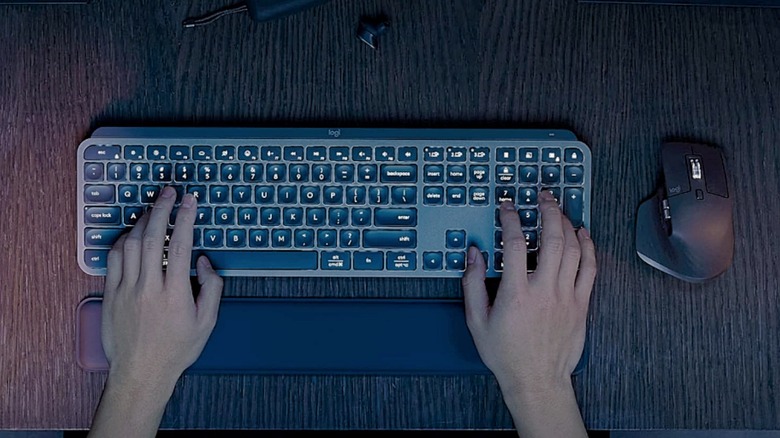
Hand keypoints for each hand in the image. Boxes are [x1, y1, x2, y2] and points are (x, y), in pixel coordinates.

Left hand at [102, 186, 222, 385]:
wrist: (141, 372)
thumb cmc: (177, 349)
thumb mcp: (207, 323)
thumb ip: (212, 289)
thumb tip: (205, 262)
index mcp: (175, 294)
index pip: (181, 245)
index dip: (185, 218)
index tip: (190, 200)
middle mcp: (149, 287)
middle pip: (153, 237)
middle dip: (161, 208)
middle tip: (169, 191)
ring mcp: (126, 289)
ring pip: (131, 244)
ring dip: (142, 221)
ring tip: (153, 209)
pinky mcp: (111, 294)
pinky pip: (114, 258)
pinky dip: (123, 240)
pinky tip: (132, 234)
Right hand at [461, 191, 595, 436]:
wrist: (537, 380)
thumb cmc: (505, 354)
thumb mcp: (476, 320)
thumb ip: (472, 283)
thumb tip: (475, 254)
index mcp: (516, 294)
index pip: (515, 244)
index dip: (511, 219)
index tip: (507, 206)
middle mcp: (544, 290)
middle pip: (553, 239)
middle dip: (548, 211)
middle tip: (543, 197)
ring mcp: (566, 296)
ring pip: (574, 249)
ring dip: (568, 224)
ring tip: (560, 209)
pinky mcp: (581, 304)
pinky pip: (590, 268)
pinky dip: (588, 247)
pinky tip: (583, 233)